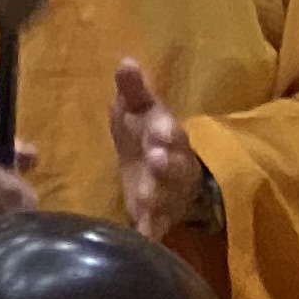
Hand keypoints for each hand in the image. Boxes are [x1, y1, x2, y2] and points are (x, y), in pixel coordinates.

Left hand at [112, 58, 212, 235]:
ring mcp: (167, 193)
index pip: (170, 132)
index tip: (156, 131)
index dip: (164, 133)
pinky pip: (156, 226)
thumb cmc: (145, 131)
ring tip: (145, 199)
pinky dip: (150, 232)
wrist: (157, 167)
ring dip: (156, 197)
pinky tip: (143, 237)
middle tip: (155, 159)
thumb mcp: (138, 107)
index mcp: (168, 135)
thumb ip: (132, 89)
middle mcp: (173, 165)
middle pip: (173, 167)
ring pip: (166, 196)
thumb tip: (125, 61)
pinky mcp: (157, 215)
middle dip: (165, 164)